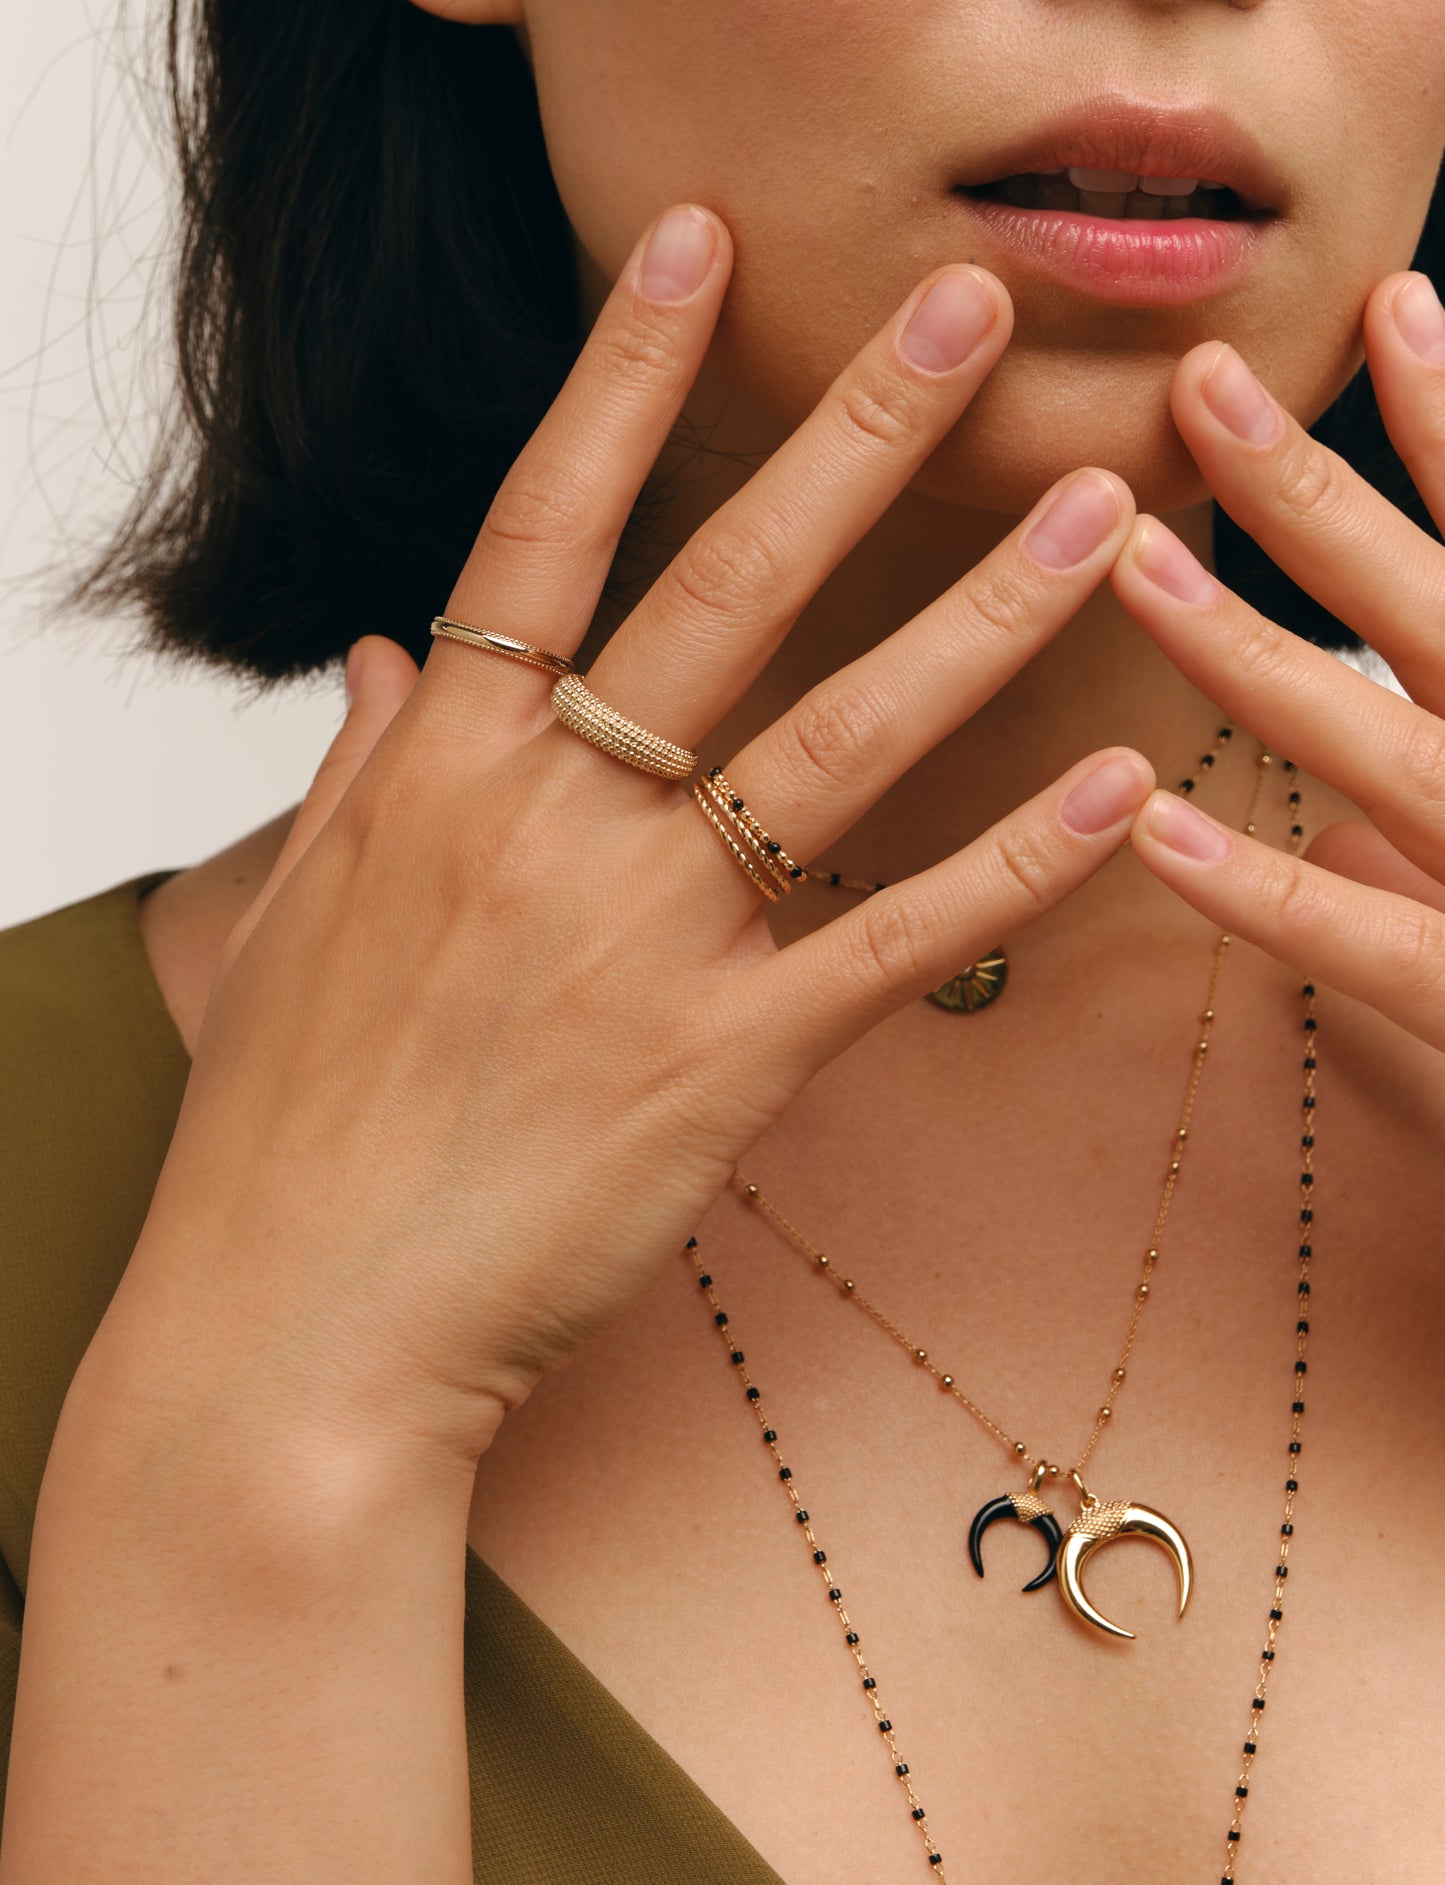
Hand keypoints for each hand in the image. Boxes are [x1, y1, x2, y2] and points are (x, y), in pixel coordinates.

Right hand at [92, 203, 1146, 1467]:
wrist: (296, 1328)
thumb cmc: (285, 1129)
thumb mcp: (293, 922)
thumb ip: (357, 771)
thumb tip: (391, 657)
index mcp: (438, 771)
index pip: (540, 525)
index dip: (622, 375)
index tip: (698, 250)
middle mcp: (546, 824)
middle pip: (723, 588)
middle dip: (853, 435)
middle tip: (964, 311)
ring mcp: (639, 941)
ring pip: (837, 741)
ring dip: (977, 620)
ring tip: (1099, 520)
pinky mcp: (716, 1067)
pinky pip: (886, 945)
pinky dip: (1004, 868)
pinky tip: (1107, 789)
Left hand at [1111, 272, 1444, 1053]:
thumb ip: (1435, 835)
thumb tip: (1329, 840)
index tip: (1390, 303)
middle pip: (1426, 601)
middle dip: (1308, 490)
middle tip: (1198, 378)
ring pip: (1370, 739)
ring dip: (1242, 647)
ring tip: (1131, 557)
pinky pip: (1365, 942)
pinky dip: (1261, 891)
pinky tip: (1156, 829)